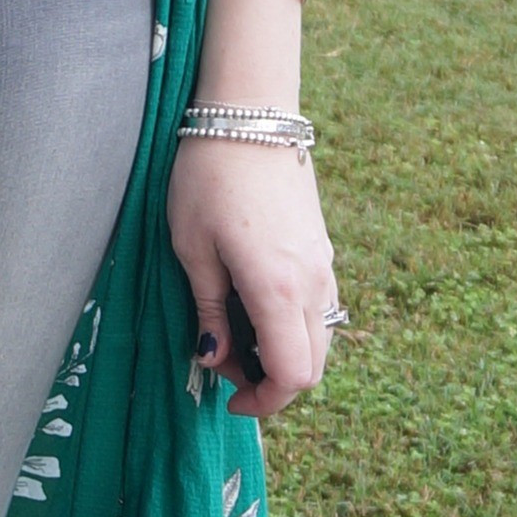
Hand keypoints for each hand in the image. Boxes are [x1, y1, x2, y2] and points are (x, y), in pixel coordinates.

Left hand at [164, 135, 337, 419]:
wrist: (248, 115)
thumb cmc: (207, 178)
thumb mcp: (192, 248)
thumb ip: (210, 311)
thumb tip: (216, 360)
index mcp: (279, 289)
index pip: (293, 376)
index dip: (264, 401)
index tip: (227, 398)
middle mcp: (313, 283)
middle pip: (314, 366)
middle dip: (272, 382)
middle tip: (223, 362)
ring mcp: (324, 264)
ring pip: (320, 338)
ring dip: (283, 353)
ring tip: (233, 333)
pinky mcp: (322, 249)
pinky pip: (319, 308)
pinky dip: (293, 326)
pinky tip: (254, 306)